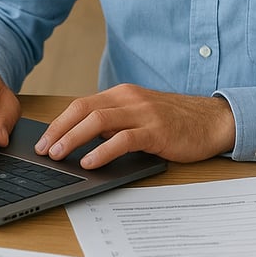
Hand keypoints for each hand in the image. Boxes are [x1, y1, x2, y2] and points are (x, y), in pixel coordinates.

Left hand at [35, 84, 235, 168]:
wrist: (212, 121)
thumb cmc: (175, 122)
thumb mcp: (139, 116)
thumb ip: (115, 123)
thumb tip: (82, 140)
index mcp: (122, 94)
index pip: (81, 105)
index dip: (58, 122)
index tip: (42, 140)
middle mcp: (129, 99)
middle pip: (83, 110)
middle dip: (58, 130)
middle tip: (42, 150)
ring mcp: (143, 113)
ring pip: (98, 121)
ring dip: (73, 138)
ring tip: (58, 155)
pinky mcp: (156, 131)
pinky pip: (123, 139)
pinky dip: (102, 151)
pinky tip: (90, 162)